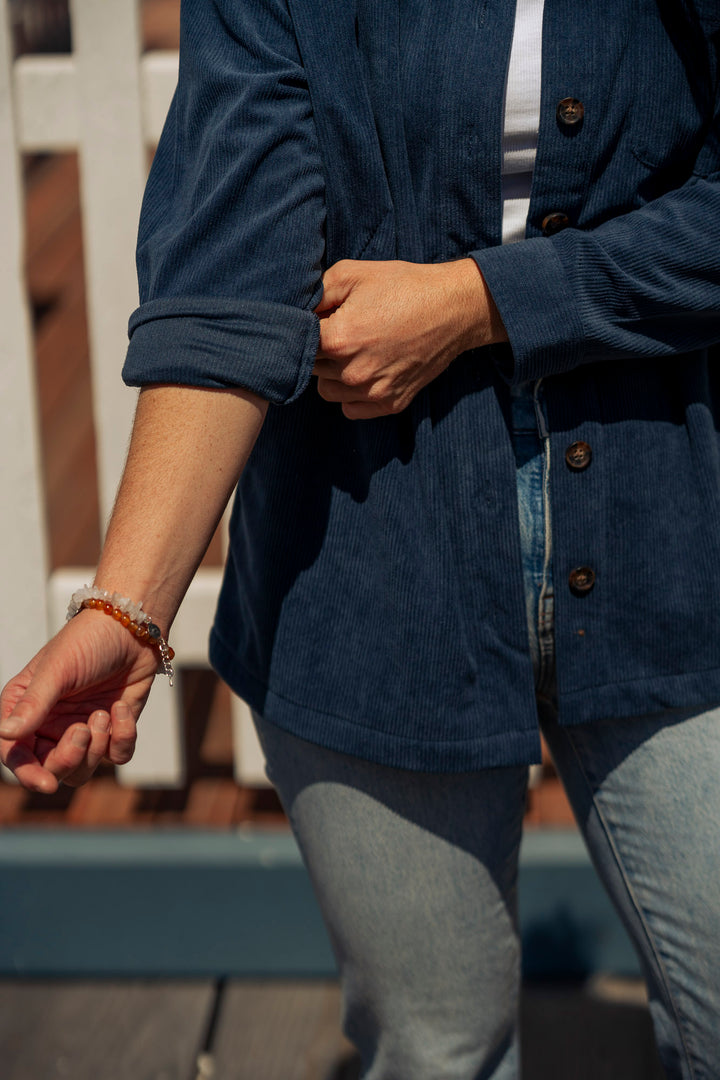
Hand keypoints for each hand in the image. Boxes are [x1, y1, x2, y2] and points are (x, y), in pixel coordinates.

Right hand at [0, 611, 158, 792]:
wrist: (132, 626)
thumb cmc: (88, 640)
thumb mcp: (57, 669)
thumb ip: (33, 703)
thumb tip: (7, 734)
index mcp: (25, 709)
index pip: (16, 753)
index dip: (27, 773)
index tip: (46, 784)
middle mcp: (50, 724)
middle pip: (51, 769)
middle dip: (68, 758)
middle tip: (83, 730)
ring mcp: (83, 729)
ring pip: (83, 769)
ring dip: (95, 748)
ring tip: (103, 713)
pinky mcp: (113, 729)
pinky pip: (116, 755)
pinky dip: (122, 738)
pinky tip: (121, 709)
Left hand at [313, 258, 506, 418]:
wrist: (453, 308)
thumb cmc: (403, 286)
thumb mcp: (353, 273)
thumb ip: (314, 293)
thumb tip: (290, 310)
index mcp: (337, 339)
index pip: (296, 344)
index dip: (302, 330)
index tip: (316, 320)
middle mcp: (352, 372)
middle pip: (310, 367)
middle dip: (319, 350)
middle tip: (342, 330)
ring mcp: (372, 391)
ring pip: (327, 391)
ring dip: (332, 375)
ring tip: (354, 351)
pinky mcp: (390, 403)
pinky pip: (351, 408)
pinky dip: (352, 395)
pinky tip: (366, 370)